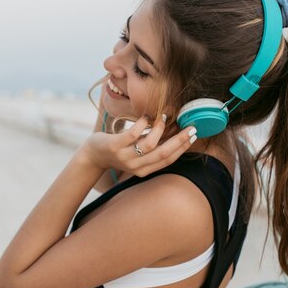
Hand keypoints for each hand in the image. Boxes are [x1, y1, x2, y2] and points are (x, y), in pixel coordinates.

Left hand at [78, 115, 197, 177]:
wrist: (93, 156)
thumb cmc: (119, 150)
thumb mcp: (137, 153)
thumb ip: (153, 146)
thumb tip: (174, 130)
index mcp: (144, 170)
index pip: (168, 160)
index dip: (182, 148)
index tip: (194, 135)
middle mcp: (136, 167)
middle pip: (163, 154)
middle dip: (179, 140)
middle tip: (190, 127)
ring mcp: (125, 157)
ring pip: (149, 145)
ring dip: (160, 129)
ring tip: (163, 117)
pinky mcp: (114, 146)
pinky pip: (132, 135)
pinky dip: (142, 124)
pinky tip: (146, 117)